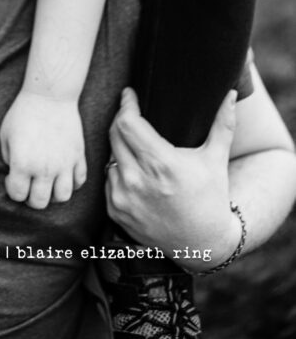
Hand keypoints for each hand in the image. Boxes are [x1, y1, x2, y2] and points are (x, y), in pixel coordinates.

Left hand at [0, 90, 86, 209]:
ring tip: (47, 183)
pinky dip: (72, 182)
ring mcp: (64, 164)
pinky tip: (63, 173)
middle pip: (39, 203)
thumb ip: (9, 159)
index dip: (12, 189)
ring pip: (63, 197)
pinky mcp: (78, 156)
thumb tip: (16, 174)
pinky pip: (79, 181)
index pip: (17, 195)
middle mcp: (44, 168)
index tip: (11, 178)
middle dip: (31, 198)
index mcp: (22, 163)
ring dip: (53, 194)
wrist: (50, 95)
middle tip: (28, 185)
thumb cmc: (23, 112)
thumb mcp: (5, 135)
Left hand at [106, 87, 241, 268]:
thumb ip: (223, 124)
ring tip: (137, 145)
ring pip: (110, 156)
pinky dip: (118, 170)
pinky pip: (108, 178)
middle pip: (114, 134)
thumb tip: (231, 94)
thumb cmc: (211, 197)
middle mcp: (138, 181)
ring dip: (120, 147)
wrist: (202, 244)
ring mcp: (124, 198)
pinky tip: (134, 171)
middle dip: (121, 119)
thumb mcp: (216, 159)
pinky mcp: (115, 211)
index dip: (126, 104)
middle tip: (131, 113)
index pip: (128, 123)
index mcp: (162, 164)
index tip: (130, 95)